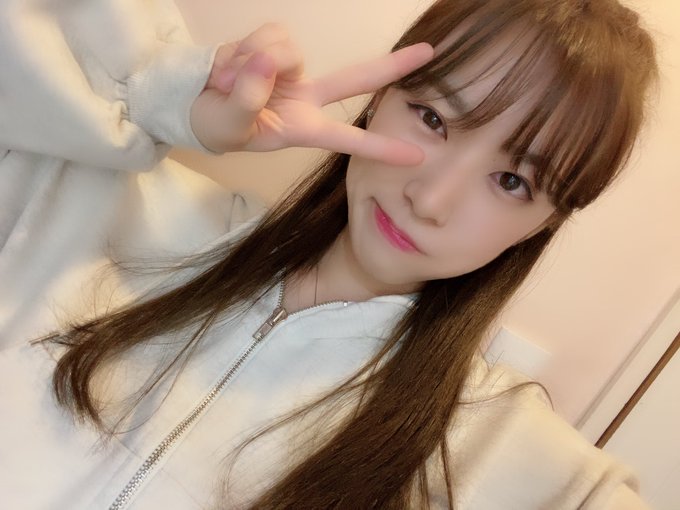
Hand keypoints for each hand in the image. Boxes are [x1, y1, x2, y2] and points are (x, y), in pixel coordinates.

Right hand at [190, 23, 433, 164]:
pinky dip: (242, 49)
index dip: (380, 147)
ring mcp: (292, 70)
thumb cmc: (216, 126)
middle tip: (430, 53)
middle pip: (355, 79)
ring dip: (250, 63)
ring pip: (289, 51)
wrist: (192, 102)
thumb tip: (269, 60)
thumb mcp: (229, 127)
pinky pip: (269, 35)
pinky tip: (229, 66)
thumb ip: (247, 97)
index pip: (347, 139)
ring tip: (226, 82)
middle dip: (391, 66)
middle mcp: (306, 97)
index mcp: (303, 129)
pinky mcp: (275, 44)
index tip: (416, 156)